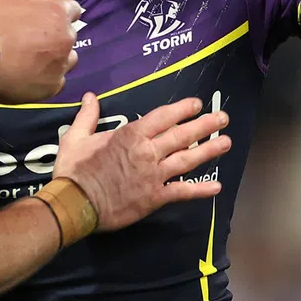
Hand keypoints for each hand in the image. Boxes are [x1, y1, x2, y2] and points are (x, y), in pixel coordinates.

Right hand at [0, 0, 81, 103]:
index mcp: (58, 13)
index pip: (72, 10)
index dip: (56, 13)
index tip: (40, 19)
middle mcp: (66, 39)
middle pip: (69, 35)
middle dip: (55, 35)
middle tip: (30, 39)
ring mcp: (61, 64)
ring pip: (67, 59)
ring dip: (55, 57)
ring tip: (31, 59)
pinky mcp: (52, 87)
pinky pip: (58, 81)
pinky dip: (47, 78)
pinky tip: (30, 75)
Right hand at [53, 95, 229, 229]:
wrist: (75, 204)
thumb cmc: (73, 171)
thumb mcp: (75, 138)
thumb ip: (87, 116)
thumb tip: (90, 96)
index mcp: (129, 135)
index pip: (162, 117)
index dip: (182, 109)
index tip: (197, 104)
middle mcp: (147, 153)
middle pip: (181, 135)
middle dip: (204, 125)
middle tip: (222, 118)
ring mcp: (153, 176)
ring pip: (187, 160)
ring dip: (209, 151)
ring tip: (226, 142)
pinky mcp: (154, 197)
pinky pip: (182, 191)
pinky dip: (200, 190)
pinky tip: (216, 187)